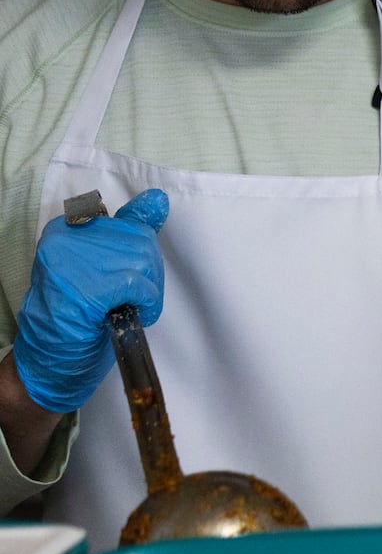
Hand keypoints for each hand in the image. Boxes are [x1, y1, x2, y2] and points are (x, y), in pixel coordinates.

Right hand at [13, 189, 168, 413]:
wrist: (51, 354)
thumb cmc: (80, 312)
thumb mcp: (102, 264)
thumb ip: (127, 231)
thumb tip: (158, 199)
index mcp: (67, 228)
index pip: (127, 224)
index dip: (137, 255)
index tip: (122, 275)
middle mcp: (67, 237)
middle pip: (140, 242)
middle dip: (147, 274)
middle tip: (132, 297)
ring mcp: (73, 261)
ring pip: (144, 263)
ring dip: (148, 291)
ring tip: (128, 306)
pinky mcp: (86, 287)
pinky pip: (139, 286)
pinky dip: (147, 303)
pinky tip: (132, 313)